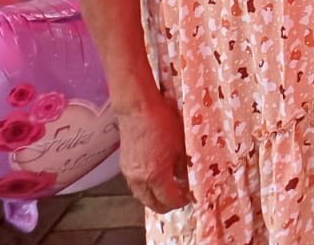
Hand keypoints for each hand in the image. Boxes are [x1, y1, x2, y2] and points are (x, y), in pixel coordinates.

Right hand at [118, 94, 190, 213]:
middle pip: (152, 204)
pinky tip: (155, 179)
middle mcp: (140, 179)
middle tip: (179, 197)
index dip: (181, 202)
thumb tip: (188, 180)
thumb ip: (184, 167)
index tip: (189, 197)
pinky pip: (135, 185)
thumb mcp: (181, 145)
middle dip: (167, 204)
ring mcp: (129, 174)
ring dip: (154, 197)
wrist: (138, 109)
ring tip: (168, 189)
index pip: (169, 201)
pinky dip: (145, 187)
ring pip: (142, 196)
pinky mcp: (124, 166)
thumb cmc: (163, 122)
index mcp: (156, 175)